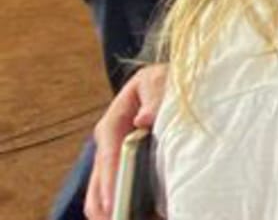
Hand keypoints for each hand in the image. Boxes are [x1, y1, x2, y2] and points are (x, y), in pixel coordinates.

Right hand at [84, 64, 166, 219]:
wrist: (168, 85)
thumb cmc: (163, 82)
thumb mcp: (160, 81)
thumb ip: (155, 96)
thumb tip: (145, 118)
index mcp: (114, 122)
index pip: (109, 155)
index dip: (111, 180)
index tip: (115, 202)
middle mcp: (110, 145)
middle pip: (99, 182)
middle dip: (107, 204)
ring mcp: (115, 161)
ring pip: (103, 194)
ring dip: (113, 210)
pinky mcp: (127, 170)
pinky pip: (120, 194)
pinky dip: (130, 209)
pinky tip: (146, 216)